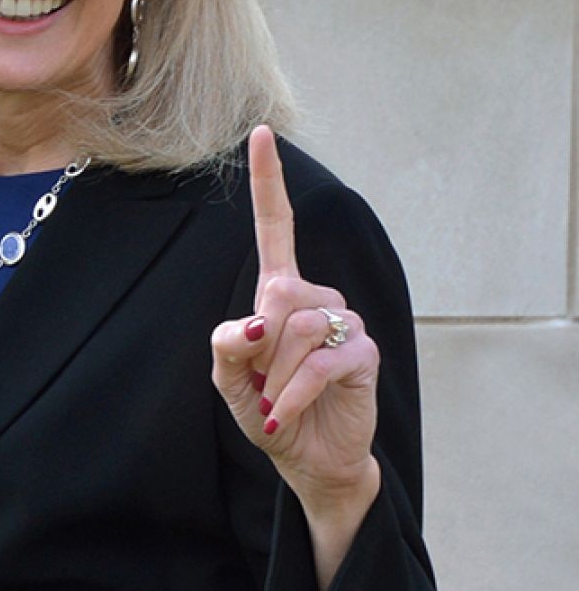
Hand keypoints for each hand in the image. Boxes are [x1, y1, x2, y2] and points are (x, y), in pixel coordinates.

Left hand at [211, 128, 380, 568]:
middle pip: (276, 298)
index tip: (259, 133)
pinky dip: (293, 392)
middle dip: (258, 351)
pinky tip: (284, 414)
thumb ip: (227, 346)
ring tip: (279, 401)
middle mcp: (316, 299)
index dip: (267, 183)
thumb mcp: (229, 381)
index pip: (275, 228)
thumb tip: (256, 320)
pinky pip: (318, 362)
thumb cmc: (267, 410)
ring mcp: (345, 322)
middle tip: (262, 386)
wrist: (307, 457)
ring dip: (275, 376)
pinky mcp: (363, 352)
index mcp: (279, 294)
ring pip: (296, 330)